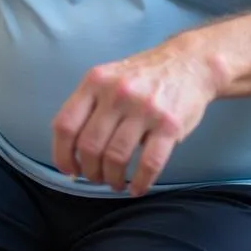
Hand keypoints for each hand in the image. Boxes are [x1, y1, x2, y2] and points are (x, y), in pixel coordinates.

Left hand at [51, 41, 217, 195]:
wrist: (189, 63)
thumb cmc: (143, 76)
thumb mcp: (108, 77)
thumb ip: (89, 105)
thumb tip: (72, 151)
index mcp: (94, 82)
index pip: (65, 125)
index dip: (62, 154)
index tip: (69, 169)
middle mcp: (116, 93)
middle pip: (89, 146)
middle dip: (90, 171)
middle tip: (96, 178)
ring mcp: (143, 108)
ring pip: (116, 157)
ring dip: (112, 179)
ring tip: (116, 183)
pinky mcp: (169, 124)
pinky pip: (149, 163)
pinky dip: (140, 182)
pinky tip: (137, 188)